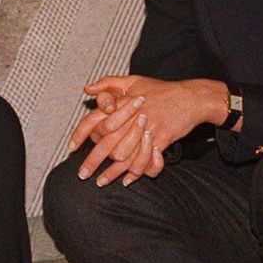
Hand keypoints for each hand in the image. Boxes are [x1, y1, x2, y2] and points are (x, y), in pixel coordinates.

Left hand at [70, 75, 224, 185]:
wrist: (190, 97)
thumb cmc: (161, 89)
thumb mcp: (133, 80)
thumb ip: (108, 83)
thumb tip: (87, 88)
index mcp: (121, 104)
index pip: (94, 121)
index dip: (80, 135)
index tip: (71, 148)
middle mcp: (130, 118)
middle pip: (105, 144)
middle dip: (91, 161)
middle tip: (82, 174)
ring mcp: (145, 130)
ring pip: (123, 156)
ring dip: (111, 172)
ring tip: (100, 181)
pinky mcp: (160, 141)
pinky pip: (144, 161)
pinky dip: (134, 173)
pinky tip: (125, 181)